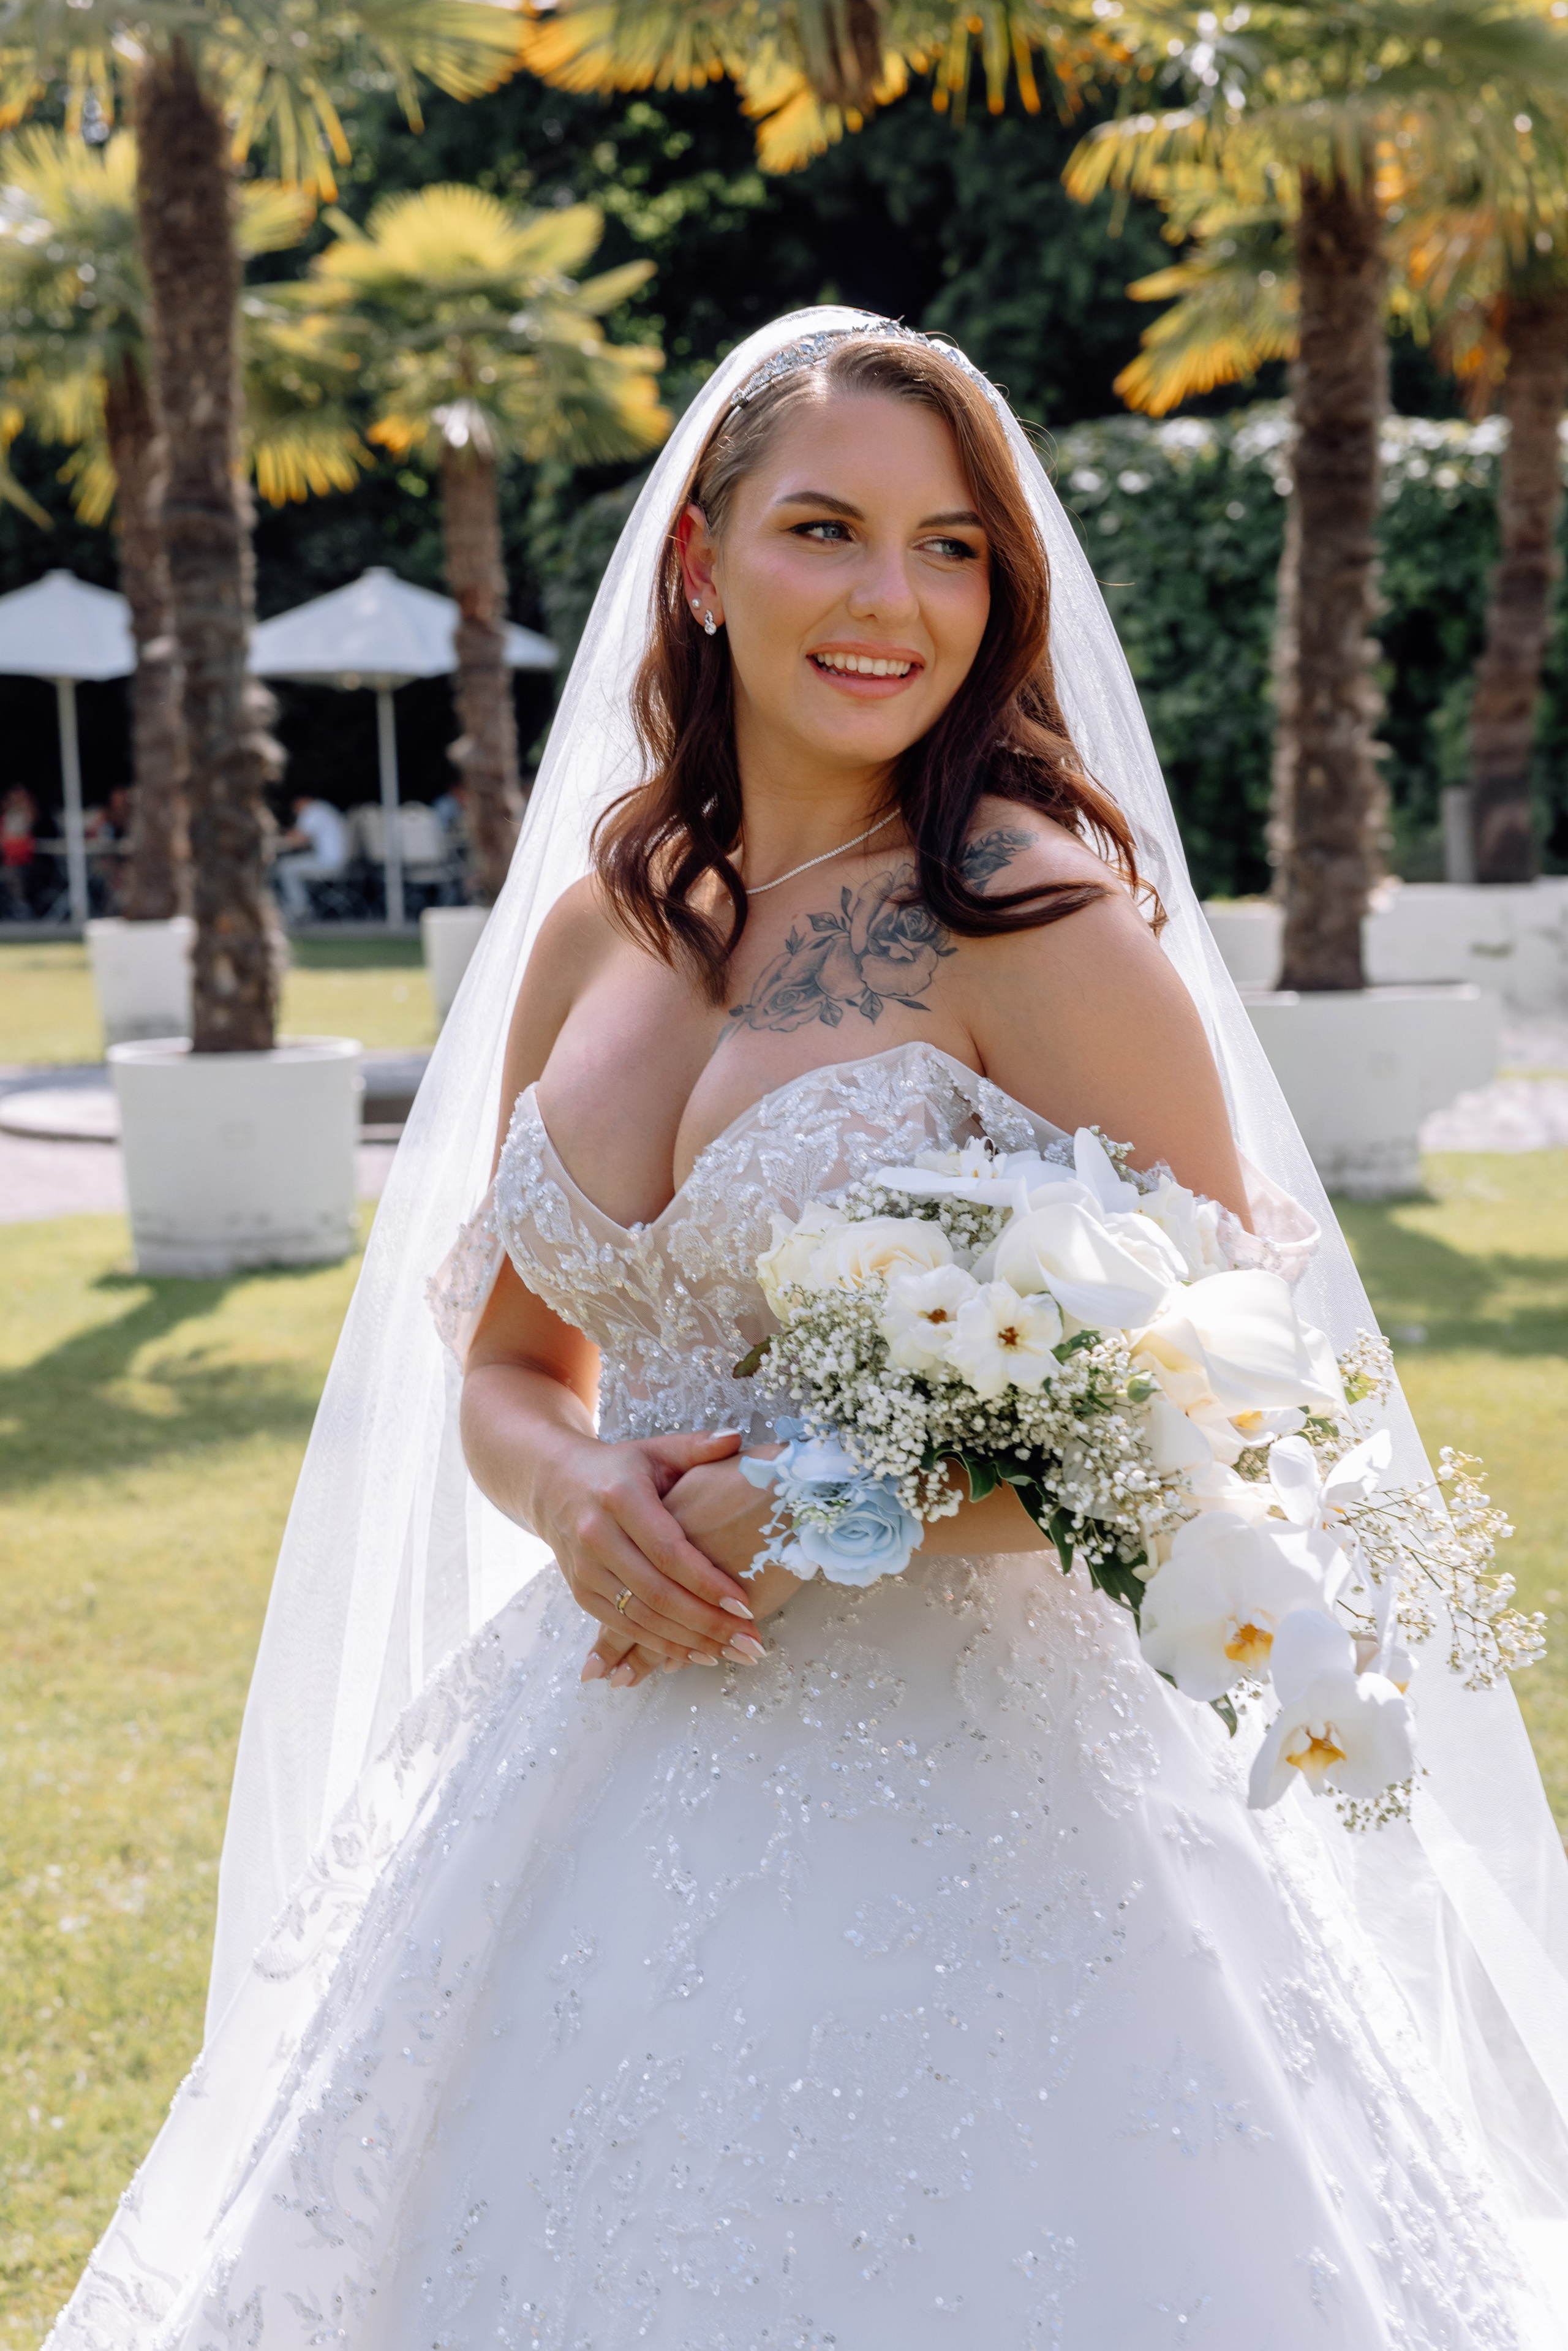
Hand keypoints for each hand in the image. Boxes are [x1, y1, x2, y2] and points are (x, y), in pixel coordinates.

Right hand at [582, 1457, 801, 1687]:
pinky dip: (660, 1645)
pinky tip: (695, 1654)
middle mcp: (596, 1536)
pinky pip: (623, 1627)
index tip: (745, 1604)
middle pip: (657, 1593)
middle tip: (750, 1643)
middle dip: (707, 1623)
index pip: (668, 1551)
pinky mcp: (580, 1592)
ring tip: (731, 1654)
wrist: (552, 1482)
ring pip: (640, 1618)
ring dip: (688, 1642)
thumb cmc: (619, 1468)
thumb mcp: (655, 1450)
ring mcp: (584, 1568)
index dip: (707, 1582)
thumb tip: (737, 1439)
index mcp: (620, 1497)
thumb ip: (697, 1447)